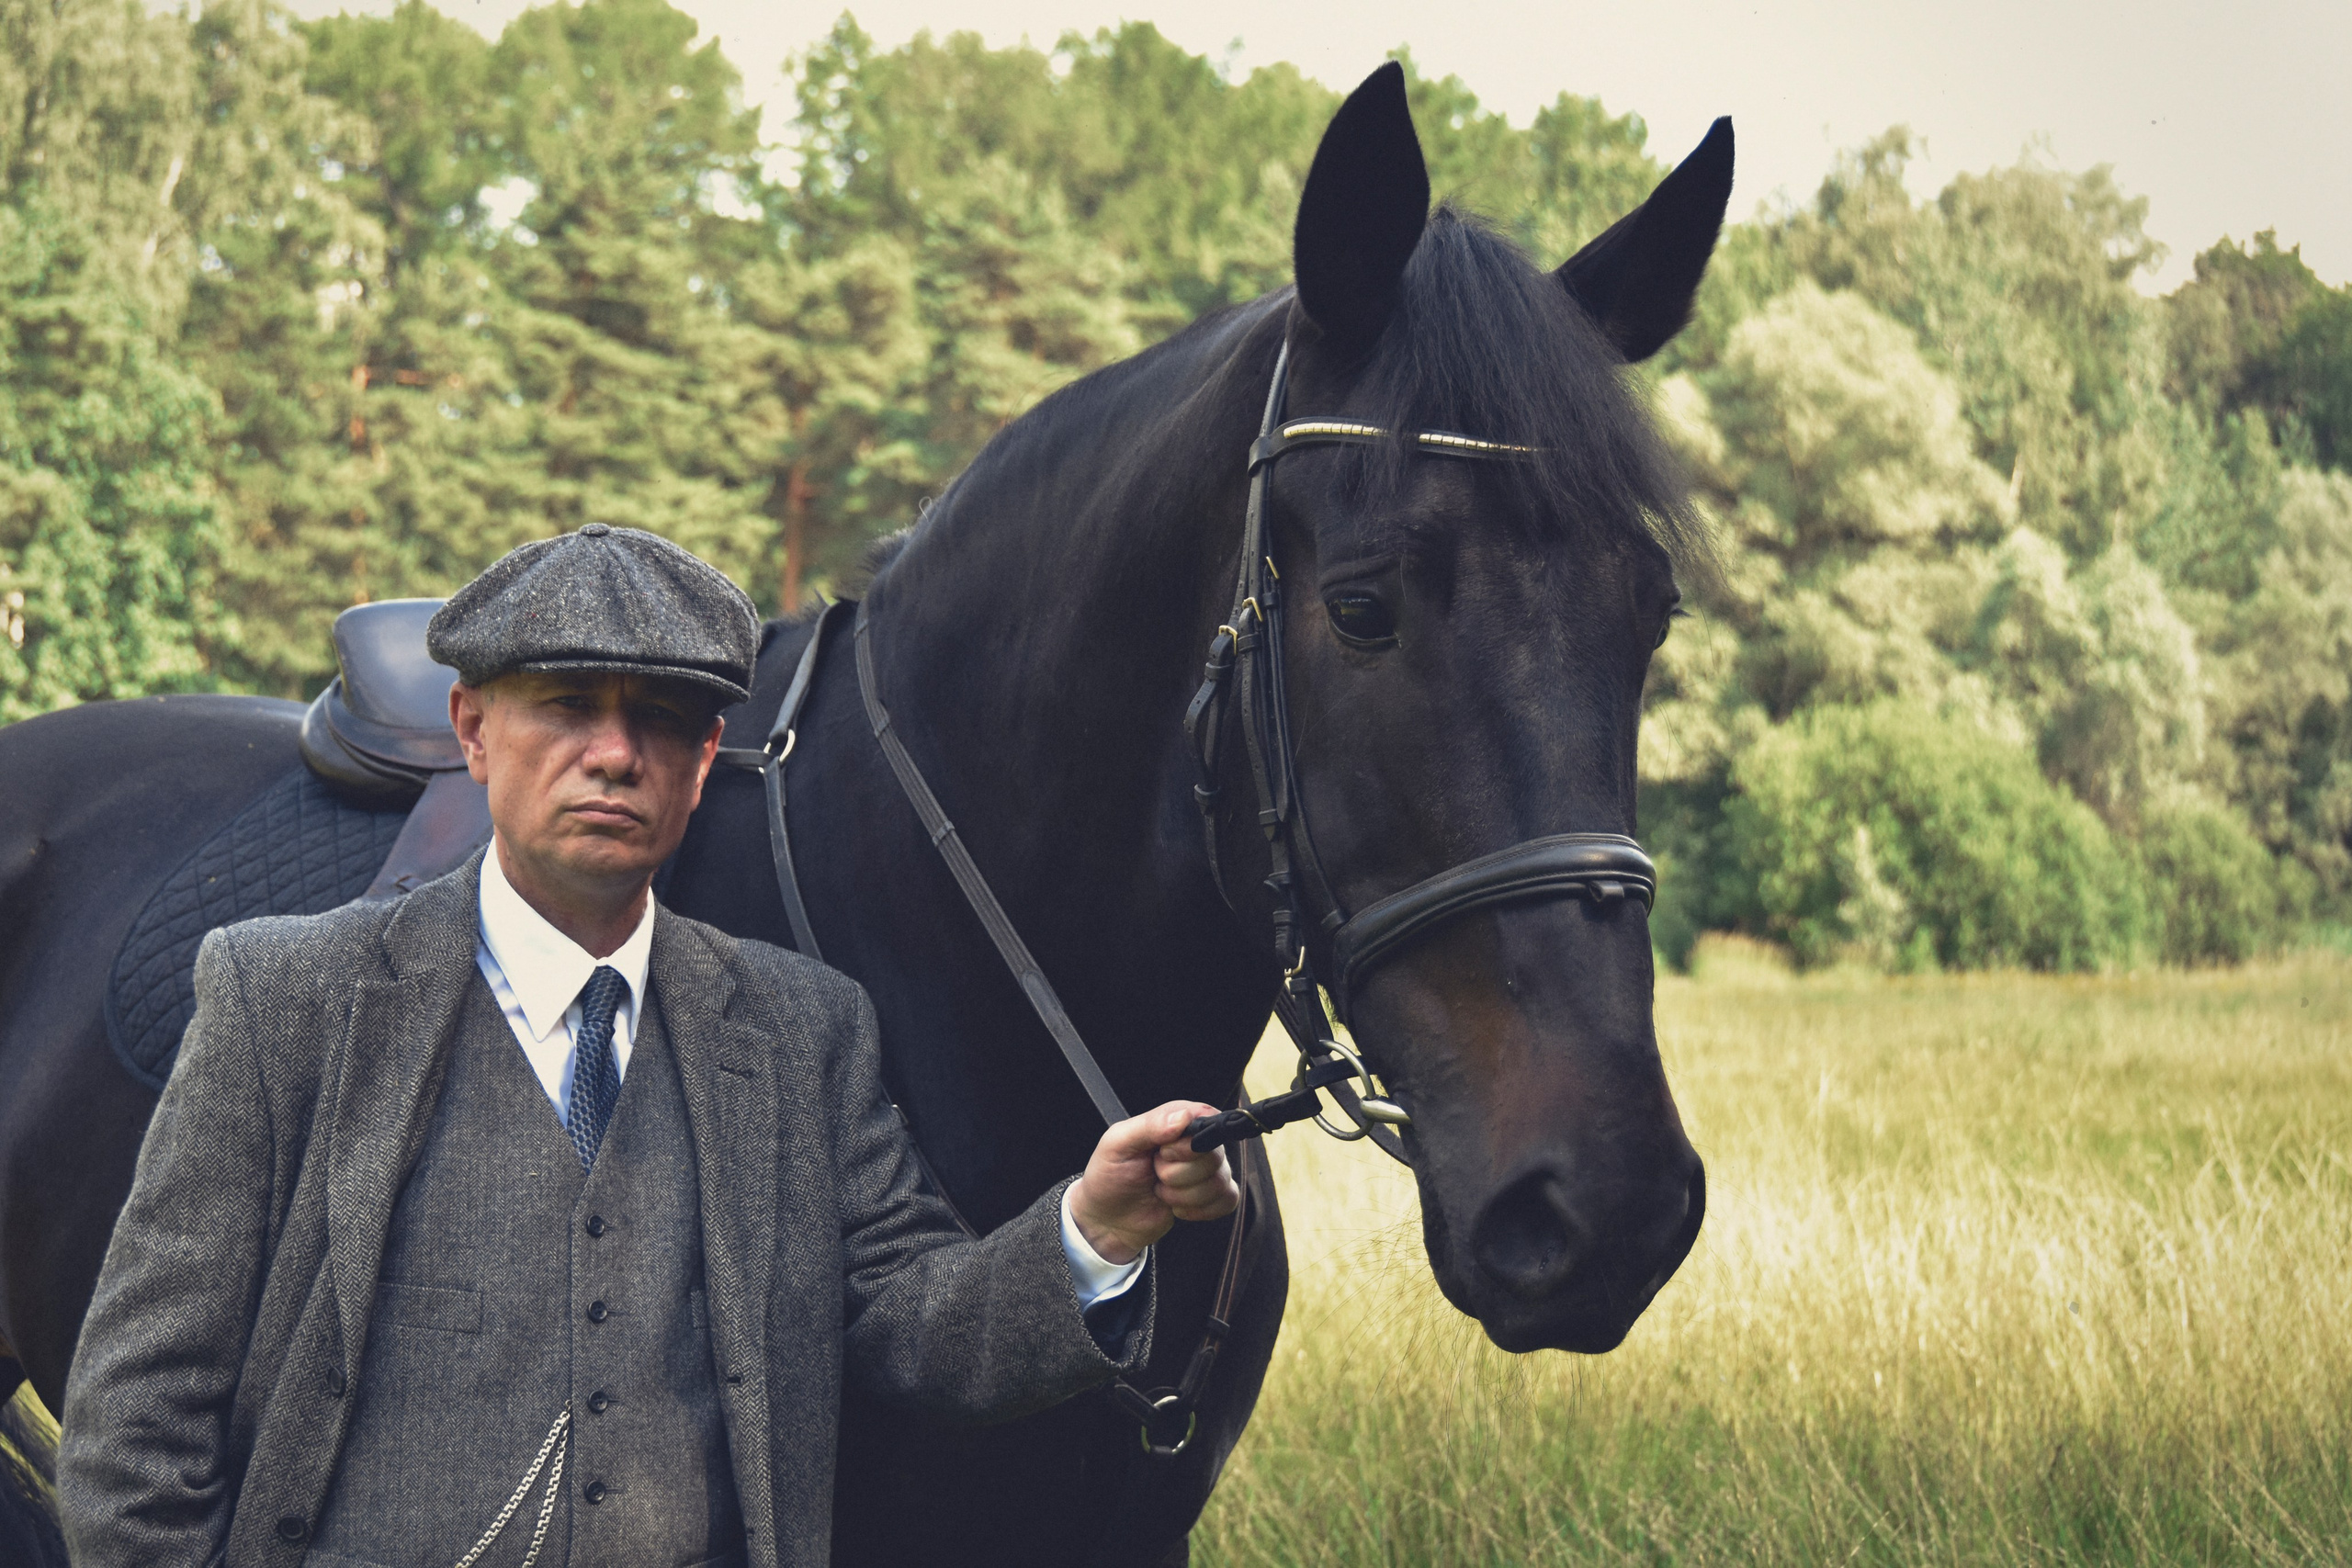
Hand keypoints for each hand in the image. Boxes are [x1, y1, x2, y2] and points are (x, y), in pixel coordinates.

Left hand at [1067, 1101, 1240, 1264]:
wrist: (1108, 1219)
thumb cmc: (1109, 1176)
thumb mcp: (1118, 1144)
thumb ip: (1150, 1126)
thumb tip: (1183, 1117)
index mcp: (1176, 1120)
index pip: (1207, 1120)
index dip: (1186, 1144)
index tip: (1162, 1153)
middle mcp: (1196, 1142)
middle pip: (1214, 1157)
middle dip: (1177, 1175)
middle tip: (1155, 1173)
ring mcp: (1206, 1169)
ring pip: (1219, 1182)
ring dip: (1183, 1196)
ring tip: (1161, 1190)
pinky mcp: (1211, 1195)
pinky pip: (1228, 1200)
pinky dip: (1200, 1210)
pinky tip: (1178, 1207)